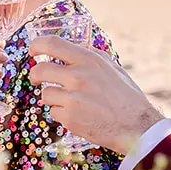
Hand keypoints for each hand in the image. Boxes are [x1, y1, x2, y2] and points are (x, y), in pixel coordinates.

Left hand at [28, 37, 165, 154]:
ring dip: (53, 98)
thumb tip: (75, 48)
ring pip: (45, 94)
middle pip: (39, 70)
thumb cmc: (127, 97)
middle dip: (35, 75)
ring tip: (71, 102)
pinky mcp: (70, 117)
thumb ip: (92, 56)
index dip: (36, 45)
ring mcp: (72, 98)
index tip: (33, 50)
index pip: (51, 43)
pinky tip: (78, 115)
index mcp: (89, 60)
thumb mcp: (112, 68)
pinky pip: (53, 112)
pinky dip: (62, 114)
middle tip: (38, 78)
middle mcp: (78, 76)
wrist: (136, 126)